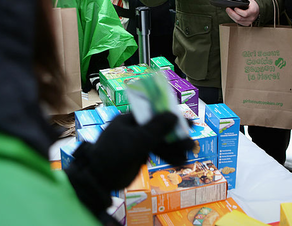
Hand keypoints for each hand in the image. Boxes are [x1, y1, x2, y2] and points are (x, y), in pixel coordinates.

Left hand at [70, 112, 193, 191]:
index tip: (187, 121)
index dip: (171, 116)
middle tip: (191, 143)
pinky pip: (156, 153)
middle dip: (175, 136)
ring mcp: (135, 142)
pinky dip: (167, 157)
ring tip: (188, 156)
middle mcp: (133, 128)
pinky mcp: (138, 155)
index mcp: (130, 119)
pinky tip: (179, 163)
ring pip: (159, 142)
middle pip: (159, 129)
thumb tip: (173, 115)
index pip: (154, 113)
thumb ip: (157, 127)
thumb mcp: (138, 139)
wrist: (99, 178)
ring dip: (173, 148)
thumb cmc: (116, 154)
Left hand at [226, 0, 259, 25]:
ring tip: (228, 11)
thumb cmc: (253, 4)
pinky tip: (231, 15)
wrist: (257, 9)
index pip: (245, 14)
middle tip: (227, 9)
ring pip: (238, 21)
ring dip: (232, 16)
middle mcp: (251, 18)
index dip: (238, 11)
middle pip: (239, 18)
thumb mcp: (248, 0)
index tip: (234, 7)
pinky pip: (238, 23)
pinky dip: (234, 18)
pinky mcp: (246, 24)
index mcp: (253, 11)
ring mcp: (249, 22)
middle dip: (232, 13)